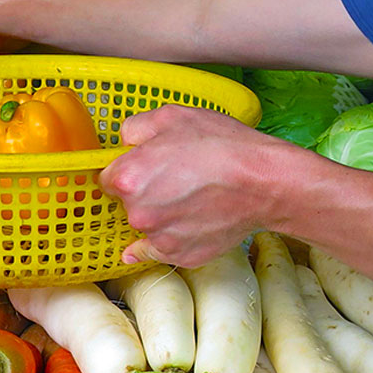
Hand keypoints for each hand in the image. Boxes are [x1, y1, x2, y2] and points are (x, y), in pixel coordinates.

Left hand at [100, 104, 288, 267]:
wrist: (263, 181)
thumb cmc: (223, 145)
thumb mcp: (173, 116)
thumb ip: (135, 128)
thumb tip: (125, 142)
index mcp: (128, 176)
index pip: (108, 178)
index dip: (129, 169)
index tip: (146, 167)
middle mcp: (137, 211)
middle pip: (128, 203)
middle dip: (146, 192)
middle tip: (177, 177)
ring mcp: (159, 238)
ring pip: (148, 225)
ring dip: (161, 214)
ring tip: (193, 196)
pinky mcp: (180, 256)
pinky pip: (162, 249)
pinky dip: (173, 237)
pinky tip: (189, 221)